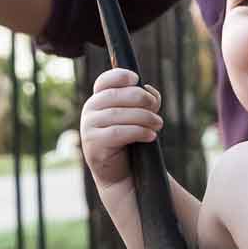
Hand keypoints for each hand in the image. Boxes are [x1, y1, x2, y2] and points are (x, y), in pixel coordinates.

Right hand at [79, 67, 161, 188]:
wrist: (121, 173)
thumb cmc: (130, 141)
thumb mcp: (138, 117)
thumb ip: (145, 101)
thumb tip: (150, 90)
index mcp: (99, 99)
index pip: (104, 81)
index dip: (119, 76)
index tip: (136, 78)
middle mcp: (90, 109)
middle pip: (115, 95)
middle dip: (139, 98)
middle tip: (155, 107)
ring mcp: (89, 126)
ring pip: (118, 114)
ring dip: (143, 117)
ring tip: (158, 124)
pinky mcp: (93, 143)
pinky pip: (118, 133)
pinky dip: (138, 132)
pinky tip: (151, 136)